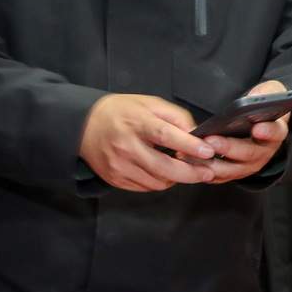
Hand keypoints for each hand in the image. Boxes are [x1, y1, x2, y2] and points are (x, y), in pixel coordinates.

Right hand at [79, 94, 216, 191]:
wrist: (83, 126)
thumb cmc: (120, 112)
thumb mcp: (148, 103)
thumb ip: (175, 116)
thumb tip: (196, 135)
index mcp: (135, 122)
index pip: (165, 136)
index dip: (189, 146)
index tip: (208, 152)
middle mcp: (126, 146)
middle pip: (164, 167)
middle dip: (191, 173)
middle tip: (208, 172)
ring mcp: (119, 166)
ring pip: (157, 182)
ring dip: (176, 178)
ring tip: (183, 169)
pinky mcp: (115, 179)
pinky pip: (146, 187)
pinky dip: (160, 181)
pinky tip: (163, 171)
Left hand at [202, 79, 291, 183]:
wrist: (258, 126)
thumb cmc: (261, 109)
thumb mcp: (269, 94)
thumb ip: (265, 93)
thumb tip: (255, 97)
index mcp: (276, 132)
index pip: (275, 132)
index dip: (267, 131)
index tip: (257, 128)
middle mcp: (264, 152)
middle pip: (248, 153)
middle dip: (229, 148)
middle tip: (211, 140)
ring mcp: (249, 165)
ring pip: (232, 169)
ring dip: (212, 163)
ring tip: (195, 152)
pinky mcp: (234, 173)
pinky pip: (219, 176)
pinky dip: (205, 170)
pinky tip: (190, 161)